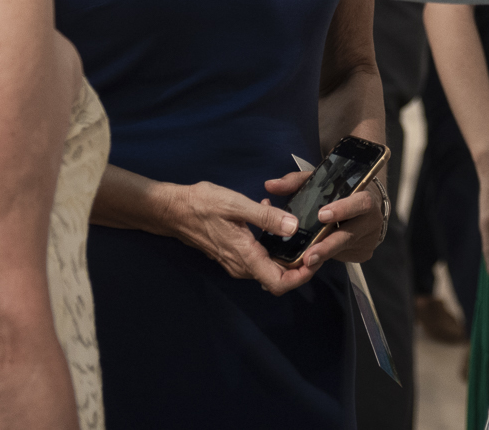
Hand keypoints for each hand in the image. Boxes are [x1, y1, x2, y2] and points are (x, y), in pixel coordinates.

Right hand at [167, 180, 314, 295]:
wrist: (174, 211)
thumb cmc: (202, 205)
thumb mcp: (236, 204)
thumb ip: (265, 217)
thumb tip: (294, 227)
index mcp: (245, 256)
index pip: (279, 283)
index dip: (301, 276)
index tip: (315, 259)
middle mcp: (242, 266)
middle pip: (277, 278)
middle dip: (299, 265)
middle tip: (313, 242)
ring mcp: (236, 262)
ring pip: (269, 268)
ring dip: (285, 254)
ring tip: (294, 228)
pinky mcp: (232, 255)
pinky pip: (258, 259)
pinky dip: (271, 247)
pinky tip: (271, 222)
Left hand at [262, 170, 385, 267]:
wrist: (367, 205)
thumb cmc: (342, 190)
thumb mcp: (324, 180)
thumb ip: (297, 182)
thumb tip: (270, 185)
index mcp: (365, 196)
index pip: (360, 203)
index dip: (343, 209)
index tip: (322, 215)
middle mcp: (371, 220)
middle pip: (350, 234)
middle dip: (328, 246)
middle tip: (309, 256)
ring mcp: (368, 239)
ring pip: (344, 249)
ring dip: (324, 255)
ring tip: (305, 262)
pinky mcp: (363, 253)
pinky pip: (343, 256)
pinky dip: (328, 257)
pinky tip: (315, 258)